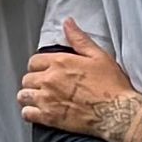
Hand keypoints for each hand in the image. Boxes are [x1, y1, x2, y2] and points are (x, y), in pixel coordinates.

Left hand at [17, 18, 136, 137]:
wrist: (117, 112)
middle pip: (27, 78)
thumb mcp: (99, 56)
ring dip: (29, 96)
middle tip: (43, 85)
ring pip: (23, 96)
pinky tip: (38, 112)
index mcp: (60, 62)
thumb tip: (68, 23)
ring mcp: (47, 99)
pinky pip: (27, 114)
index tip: (44, 70)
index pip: (34, 61)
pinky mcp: (49, 117)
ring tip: (38, 98)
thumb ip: (79, 39)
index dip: (38, 66)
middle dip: (33, 81)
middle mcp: (50, 79)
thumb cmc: (111, 85)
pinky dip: (30, 113)